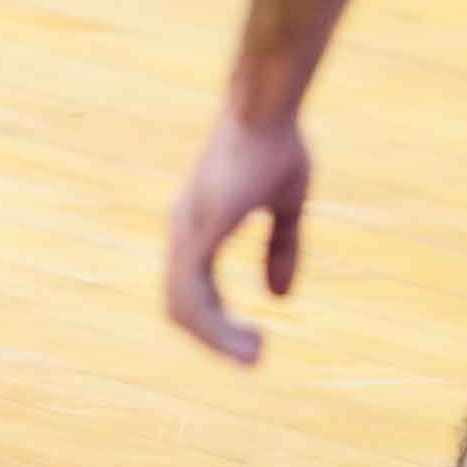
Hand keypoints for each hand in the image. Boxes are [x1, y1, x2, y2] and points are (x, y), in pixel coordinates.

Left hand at [168, 104, 310, 362]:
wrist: (267, 107)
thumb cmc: (274, 143)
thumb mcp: (287, 204)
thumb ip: (282, 248)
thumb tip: (279, 298)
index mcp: (197, 226)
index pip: (190, 290)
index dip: (216, 322)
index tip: (254, 344)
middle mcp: (183, 230)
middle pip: (179, 306)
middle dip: (214, 339)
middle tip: (254, 358)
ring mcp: (187, 230)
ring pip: (183, 306)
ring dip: (216, 339)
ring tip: (254, 354)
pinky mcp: (201, 229)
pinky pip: (194, 292)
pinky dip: (215, 323)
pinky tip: (247, 335)